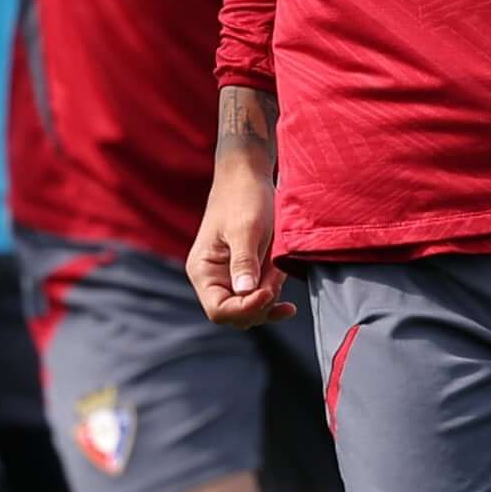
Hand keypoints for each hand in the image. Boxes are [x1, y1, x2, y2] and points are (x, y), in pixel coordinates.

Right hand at [189, 153, 289, 326]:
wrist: (247, 175)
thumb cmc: (244, 197)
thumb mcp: (246, 229)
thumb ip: (244, 261)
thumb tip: (244, 292)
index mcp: (202, 270)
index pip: (219, 311)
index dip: (245, 308)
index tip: (268, 291)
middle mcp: (212, 279)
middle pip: (235, 315)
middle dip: (260, 303)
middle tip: (276, 276)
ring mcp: (228, 278)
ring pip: (249, 310)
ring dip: (269, 298)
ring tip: (279, 271)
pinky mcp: (245, 274)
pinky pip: (257, 300)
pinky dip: (272, 302)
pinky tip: (287, 305)